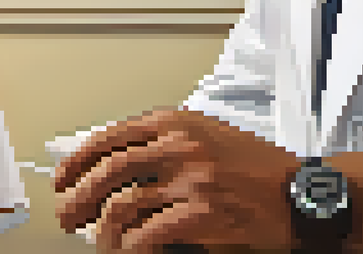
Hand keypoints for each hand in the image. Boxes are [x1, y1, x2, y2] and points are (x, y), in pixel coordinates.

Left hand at [53, 108, 300, 251]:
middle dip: (78, 198)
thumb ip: (164, 143)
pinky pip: (148, 234)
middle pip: (107, 171)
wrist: (300, 193)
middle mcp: (179, 145)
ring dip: (103, 231)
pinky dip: (132, 248)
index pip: (109, 137)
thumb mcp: (206, 136)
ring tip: (100, 242)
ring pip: (122, 206)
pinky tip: (130, 253)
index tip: (62, 179)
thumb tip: (114, 164)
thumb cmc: (256, 168)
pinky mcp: (202, 212)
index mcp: (175, 122)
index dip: (77, 161)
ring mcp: (190, 179)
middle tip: (67, 217)